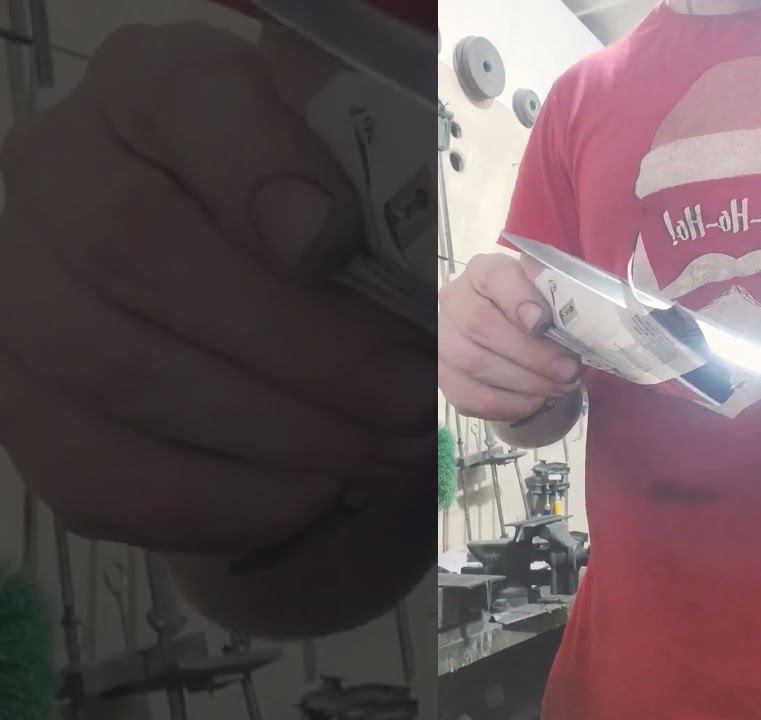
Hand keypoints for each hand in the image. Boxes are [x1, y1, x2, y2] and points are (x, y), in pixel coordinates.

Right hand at [0, 24, 436, 553]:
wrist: (226, 290)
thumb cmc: (308, 225)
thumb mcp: (347, 176)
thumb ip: (369, 187)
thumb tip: (359, 263)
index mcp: (148, 91)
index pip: (182, 96)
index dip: (255, 168)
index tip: (333, 240)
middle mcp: (54, 178)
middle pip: (140, 251)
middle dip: (302, 345)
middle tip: (409, 396)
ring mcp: (17, 295)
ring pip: (119, 375)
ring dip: (279, 433)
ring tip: (382, 453)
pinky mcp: (20, 407)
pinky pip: (104, 477)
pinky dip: (226, 499)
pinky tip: (312, 492)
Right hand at [438, 253, 583, 421]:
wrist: (512, 337)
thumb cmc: (537, 312)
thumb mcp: (551, 296)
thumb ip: (561, 298)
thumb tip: (582, 320)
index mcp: (482, 271)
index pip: (494, 277)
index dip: (518, 299)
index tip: (544, 322)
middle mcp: (454, 300)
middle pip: (482, 325)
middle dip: (531, 354)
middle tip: (568, 371)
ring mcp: (443, 338)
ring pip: (474, 364)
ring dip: (524, 383)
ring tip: (558, 389)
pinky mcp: (442, 374)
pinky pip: (469, 396)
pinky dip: (507, 404)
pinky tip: (535, 402)